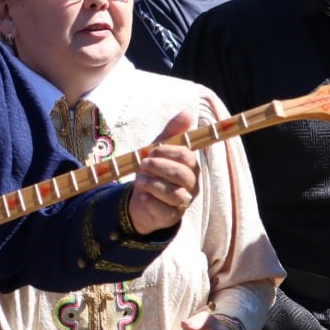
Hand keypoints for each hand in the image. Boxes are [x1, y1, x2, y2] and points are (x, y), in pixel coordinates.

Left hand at [127, 110, 198, 234]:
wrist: (141, 200)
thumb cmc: (154, 172)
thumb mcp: (159, 150)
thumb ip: (172, 133)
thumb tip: (187, 112)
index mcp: (190, 166)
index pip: (186, 156)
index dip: (167, 152)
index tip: (151, 149)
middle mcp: (191, 185)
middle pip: (183, 175)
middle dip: (159, 167)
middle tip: (143, 164)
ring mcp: (183, 202)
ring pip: (176, 194)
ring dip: (153, 184)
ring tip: (138, 180)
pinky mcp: (171, 217)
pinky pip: (165, 211)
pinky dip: (151, 202)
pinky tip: (143, 196)